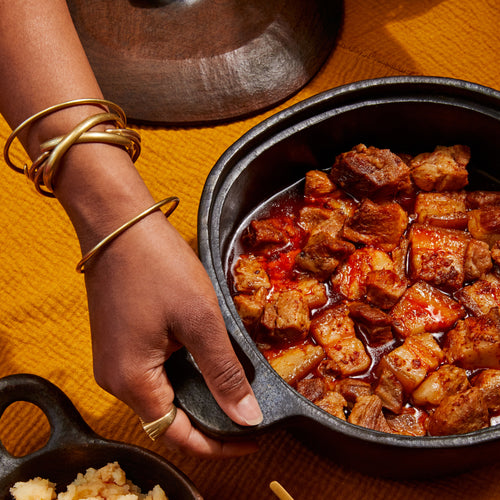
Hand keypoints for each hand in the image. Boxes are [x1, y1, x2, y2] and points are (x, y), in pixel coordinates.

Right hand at [83, 210, 262, 457]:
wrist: (119, 224)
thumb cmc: (157, 266)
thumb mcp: (200, 321)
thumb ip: (222, 373)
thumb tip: (246, 418)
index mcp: (132, 380)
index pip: (178, 435)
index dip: (217, 443)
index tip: (251, 438)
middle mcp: (115, 378)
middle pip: (169, 416)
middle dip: (210, 415)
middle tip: (247, 405)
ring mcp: (113, 359)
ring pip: (163, 392)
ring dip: (197, 391)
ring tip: (231, 383)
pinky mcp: (118, 340)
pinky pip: (153, 370)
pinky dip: (182, 371)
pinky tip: (204, 357)